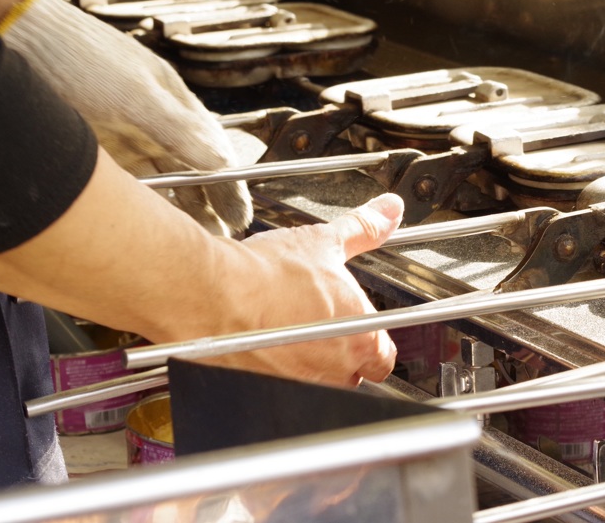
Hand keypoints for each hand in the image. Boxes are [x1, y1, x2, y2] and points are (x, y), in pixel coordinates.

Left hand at [0, 0, 251, 235]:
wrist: (11, 35)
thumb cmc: (76, 54)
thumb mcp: (135, 96)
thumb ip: (180, 132)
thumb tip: (222, 163)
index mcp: (173, 104)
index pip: (215, 153)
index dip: (230, 187)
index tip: (239, 218)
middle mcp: (153, 122)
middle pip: (192, 172)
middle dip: (208, 206)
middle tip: (220, 239)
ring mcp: (124, 135)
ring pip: (163, 181)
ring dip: (179, 210)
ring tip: (190, 240)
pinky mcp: (94, 147)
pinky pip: (129, 183)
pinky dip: (144, 204)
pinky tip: (147, 224)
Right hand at [224, 193, 404, 386]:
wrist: (215, 293)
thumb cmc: (268, 274)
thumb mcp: (325, 242)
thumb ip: (364, 229)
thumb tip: (389, 211)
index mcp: (362, 338)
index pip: (383, 358)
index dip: (370, 342)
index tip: (355, 326)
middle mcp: (338, 371)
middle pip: (352, 375)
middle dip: (338, 354)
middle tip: (317, 326)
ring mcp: (304, 386)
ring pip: (319, 384)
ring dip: (309, 366)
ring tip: (289, 335)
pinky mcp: (269, 392)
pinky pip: (284, 388)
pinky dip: (278, 373)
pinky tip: (266, 346)